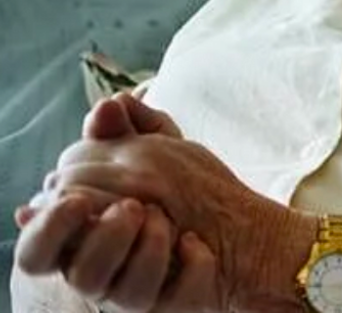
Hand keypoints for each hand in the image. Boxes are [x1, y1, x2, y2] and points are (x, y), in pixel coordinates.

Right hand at [29, 96, 286, 310]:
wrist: (247, 226)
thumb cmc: (186, 189)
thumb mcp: (159, 153)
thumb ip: (131, 131)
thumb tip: (109, 104)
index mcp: (86, 239)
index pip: (40, 248)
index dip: (52, 226)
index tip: (78, 199)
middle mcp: (105, 272)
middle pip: (78, 273)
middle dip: (102, 237)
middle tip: (132, 206)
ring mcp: (141, 292)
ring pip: (122, 293)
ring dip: (146, 250)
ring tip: (167, 221)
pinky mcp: (178, 304)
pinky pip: (178, 298)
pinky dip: (191, 267)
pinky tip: (197, 244)